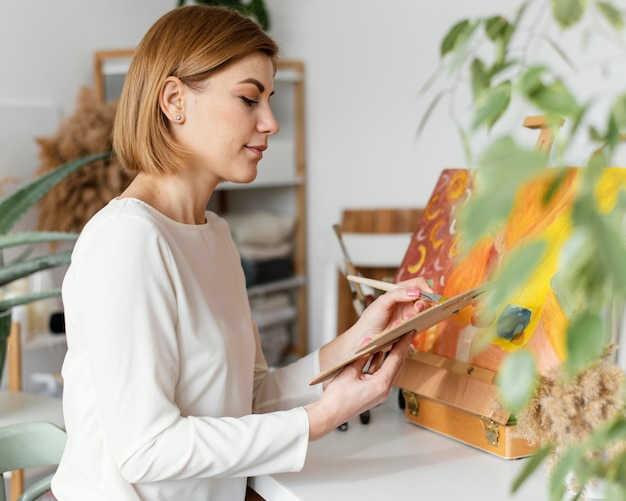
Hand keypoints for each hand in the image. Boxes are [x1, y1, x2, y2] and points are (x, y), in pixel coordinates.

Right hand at [307, 276, 432, 440]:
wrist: (331, 414)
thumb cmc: (338, 397)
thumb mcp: (350, 371)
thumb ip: (362, 357)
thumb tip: (368, 345)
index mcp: (381, 384)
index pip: (395, 359)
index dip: (402, 344)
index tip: (409, 333)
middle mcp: (384, 390)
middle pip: (396, 365)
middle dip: (401, 349)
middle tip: (406, 334)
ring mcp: (379, 392)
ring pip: (390, 370)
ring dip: (391, 355)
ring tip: (394, 340)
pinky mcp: (374, 392)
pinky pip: (381, 374)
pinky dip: (380, 363)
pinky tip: (379, 353)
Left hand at [319, 276, 432, 371]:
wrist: (366, 335)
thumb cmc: (371, 317)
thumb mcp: (382, 302)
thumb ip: (398, 294)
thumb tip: (415, 292)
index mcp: (399, 291)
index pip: (417, 283)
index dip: (424, 286)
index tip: (427, 292)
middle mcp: (407, 300)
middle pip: (424, 295)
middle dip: (425, 299)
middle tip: (419, 307)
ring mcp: (410, 312)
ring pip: (425, 308)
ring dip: (422, 310)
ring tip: (414, 314)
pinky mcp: (411, 324)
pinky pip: (421, 320)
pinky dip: (420, 320)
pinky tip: (412, 322)